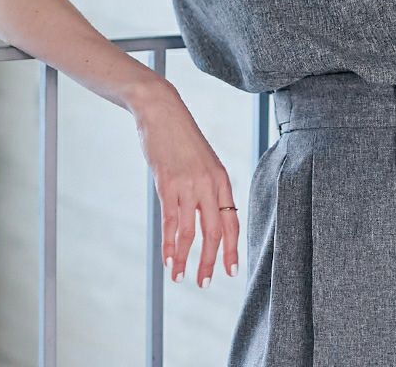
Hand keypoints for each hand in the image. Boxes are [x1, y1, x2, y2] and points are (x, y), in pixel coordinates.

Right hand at [132, 81, 239, 286]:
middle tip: (205, 283)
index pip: (232, 221)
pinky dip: (169, 244)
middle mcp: (209, 183)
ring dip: (186, 259)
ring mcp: (188, 184)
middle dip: (211, 261)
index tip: (230, 271)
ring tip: (181, 278)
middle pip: (215, 231)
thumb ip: (207, 187)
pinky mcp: (167, 184)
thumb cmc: (182, 138)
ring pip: (191, 231)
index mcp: (222, 178)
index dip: (232, 249)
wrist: (162, 112)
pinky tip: (168, 260)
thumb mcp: (203, 162)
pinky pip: (170, 222)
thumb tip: (207, 216)